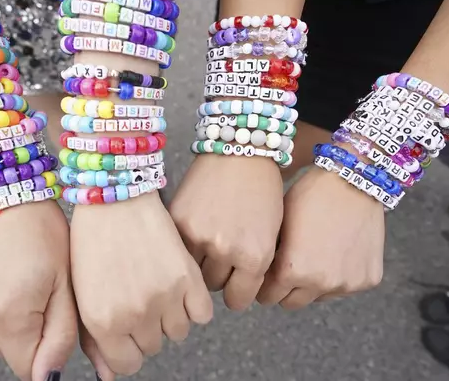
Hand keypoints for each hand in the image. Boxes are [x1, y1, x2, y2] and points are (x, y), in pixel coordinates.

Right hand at [0, 201, 76, 380]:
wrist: (9, 200)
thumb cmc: (46, 238)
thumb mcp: (66, 287)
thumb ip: (59, 339)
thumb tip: (45, 379)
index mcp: (8, 316)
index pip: (28, 370)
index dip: (43, 349)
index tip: (47, 318)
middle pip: (6, 354)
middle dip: (22, 334)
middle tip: (30, 292)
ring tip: (8, 286)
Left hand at [71, 193, 212, 379]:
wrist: (115, 196)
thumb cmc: (91, 241)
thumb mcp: (82, 293)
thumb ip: (93, 341)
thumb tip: (109, 377)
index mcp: (103, 322)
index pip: (127, 365)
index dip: (128, 347)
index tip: (127, 329)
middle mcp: (135, 315)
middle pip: (154, 346)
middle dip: (147, 327)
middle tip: (138, 294)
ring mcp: (164, 297)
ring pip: (179, 331)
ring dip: (171, 314)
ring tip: (157, 284)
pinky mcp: (188, 277)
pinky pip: (202, 313)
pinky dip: (194, 303)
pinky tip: (178, 283)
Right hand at [170, 154, 283, 309]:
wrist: (239, 149)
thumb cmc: (262, 190)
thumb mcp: (270, 236)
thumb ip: (254, 268)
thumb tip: (235, 293)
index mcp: (255, 256)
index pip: (238, 300)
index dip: (237, 294)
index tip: (235, 286)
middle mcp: (226, 250)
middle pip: (212, 286)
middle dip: (219, 275)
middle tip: (223, 255)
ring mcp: (198, 235)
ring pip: (192, 271)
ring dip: (199, 262)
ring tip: (208, 240)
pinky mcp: (178, 221)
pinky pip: (178, 249)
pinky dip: (184, 244)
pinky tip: (195, 227)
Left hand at [257, 168, 384, 308]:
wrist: (353, 179)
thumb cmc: (310, 195)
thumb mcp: (278, 225)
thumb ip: (269, 257)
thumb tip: (258, 275)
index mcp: (291, 271)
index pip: (267, 297)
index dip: (264, 285)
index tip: (266, 276)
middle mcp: (320, 283)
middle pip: (291, 303)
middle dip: (286, 289)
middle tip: (288, 267)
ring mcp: (347, 283)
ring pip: (318, 297)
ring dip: (313, 284)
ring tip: (315, 254)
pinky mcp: (368, 279)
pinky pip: (345, 287)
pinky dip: (339, 275)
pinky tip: (338, 250)